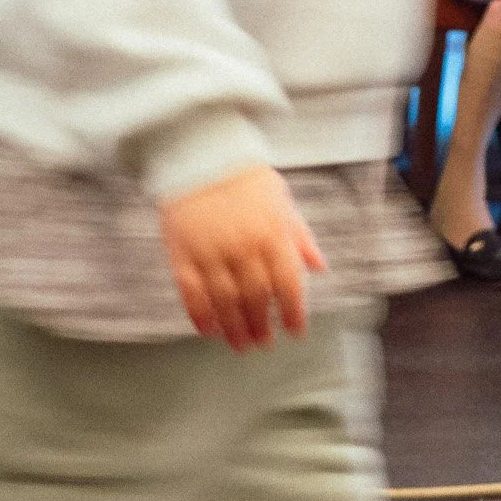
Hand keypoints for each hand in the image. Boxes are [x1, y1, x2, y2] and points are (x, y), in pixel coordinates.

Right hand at [157, 165, 327, 351]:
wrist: (200, 156)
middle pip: (255, 298)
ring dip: (235, 328)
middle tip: (264, 344)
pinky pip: (190, 293)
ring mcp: (210, 252)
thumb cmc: (246, 179)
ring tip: (242, 345)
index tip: (296, 331)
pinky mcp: (180, 254)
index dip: (293, 311)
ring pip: (224, 301)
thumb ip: (300, 237)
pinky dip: (200, 315)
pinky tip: (209, 331)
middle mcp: (243, 247)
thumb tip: (319, 267)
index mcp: (272, 234)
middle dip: (262, 325)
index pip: (288, 283)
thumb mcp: (283, 201)